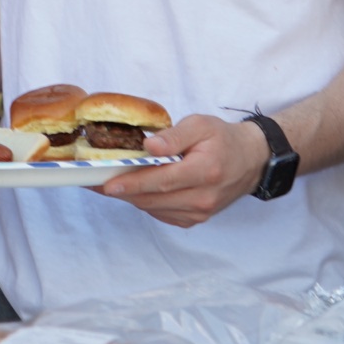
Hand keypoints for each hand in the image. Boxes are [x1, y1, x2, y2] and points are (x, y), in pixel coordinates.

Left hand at [96, 115, 267, 226]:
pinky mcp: (196, 219)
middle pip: (153, 198)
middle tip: (93, 182)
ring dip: (130, 197)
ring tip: (106, 184)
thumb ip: (174, 136)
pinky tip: (134, 189)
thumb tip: (149, 147)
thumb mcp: (201, 124)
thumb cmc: (223, 139)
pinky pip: (162, 214)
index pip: (161, 181)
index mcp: (205, 171)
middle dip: (121, 191)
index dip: (132, 183)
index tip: (107, 183)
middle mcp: (203, 198)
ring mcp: (200, 212)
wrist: (251, 160)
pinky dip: (146, 202)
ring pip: (154, 208)